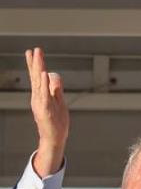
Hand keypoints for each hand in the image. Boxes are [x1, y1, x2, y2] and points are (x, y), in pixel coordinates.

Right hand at [26, 47, 68, 177]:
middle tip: (33, 49)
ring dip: (38, 68)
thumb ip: (56, 90)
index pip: (37, 77)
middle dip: (36, 62)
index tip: (33, 51)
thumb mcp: (58, 102)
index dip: (36, 64)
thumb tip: (53, 75)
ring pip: (38, 83)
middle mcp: (38, 97)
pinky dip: (44, 84)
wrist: (55, 139)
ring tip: (37, 55)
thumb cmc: (57, 122)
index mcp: (41, 95)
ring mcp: (41, 103)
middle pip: (36, 77)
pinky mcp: (45, 109)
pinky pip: (44, 94)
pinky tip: (43, 74)